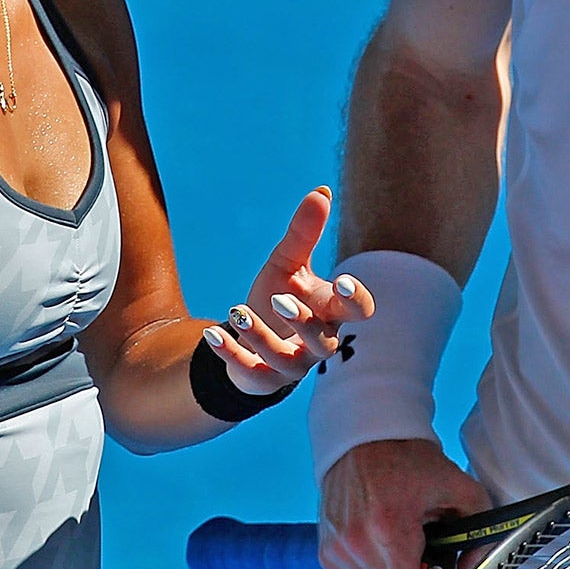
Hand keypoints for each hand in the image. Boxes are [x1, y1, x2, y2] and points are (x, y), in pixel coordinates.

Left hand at [203, 187, 375, 393]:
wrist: (249, 338)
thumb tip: (321, 191)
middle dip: (304, 321)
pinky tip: (211, 333)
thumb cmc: (279, 297)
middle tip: (280, 299)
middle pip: (323, 340)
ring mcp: (291, 364)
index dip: (355, 300)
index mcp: (329, 311)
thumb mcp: (287, 264)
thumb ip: (304, 233)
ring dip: (261, 336)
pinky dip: (230, 352)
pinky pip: (249, 370)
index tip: (343, 282)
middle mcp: (317, 342)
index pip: (358, 311)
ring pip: (286, 359)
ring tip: (237, 311)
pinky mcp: (262, 377)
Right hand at [319, 437, 492, 568]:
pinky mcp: (326, 552)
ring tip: (406, 549)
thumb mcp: (458, 487)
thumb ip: (478, 533)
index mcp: (388, 528)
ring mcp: (337, 550)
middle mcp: (356, 544)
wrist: (363, 437)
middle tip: (430, 561)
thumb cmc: (409, 459)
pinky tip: (386, 547)